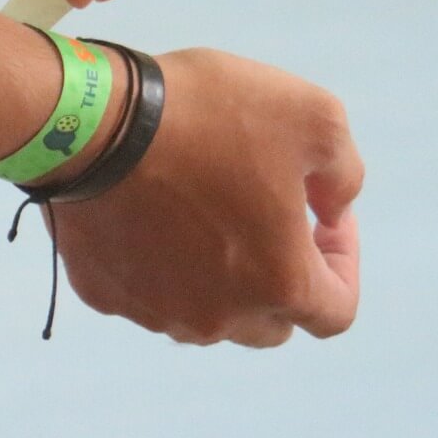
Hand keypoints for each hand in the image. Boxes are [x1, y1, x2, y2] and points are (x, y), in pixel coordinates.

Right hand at [43, 48, 363, 346]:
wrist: (92, 119)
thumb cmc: (212, 114)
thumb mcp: (315, 116)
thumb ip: (344, 174)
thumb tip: (331, 211)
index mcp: (279, 282)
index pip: (336, 312)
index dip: (342, 264)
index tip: (319, 217)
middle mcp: (219, 316)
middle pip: (269, 324)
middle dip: (279, 277)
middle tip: (266, 216)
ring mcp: (155, 311)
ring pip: (206, 314)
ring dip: (219, 277)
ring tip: (205, 210)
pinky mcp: (103, 292)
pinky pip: (146, 292)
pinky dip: (159, 264)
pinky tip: (151, 211)